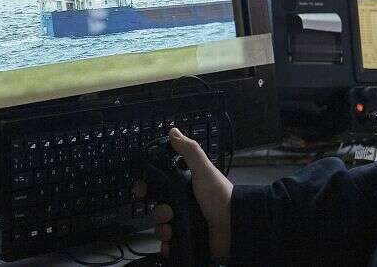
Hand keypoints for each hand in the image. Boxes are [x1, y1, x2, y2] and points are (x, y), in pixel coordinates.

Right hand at [132, 127, 232, 259]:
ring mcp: (185, 222)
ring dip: (162, 228)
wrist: (235, 228)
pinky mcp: (187, 239)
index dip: (147, 187)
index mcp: (185, 186)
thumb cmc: (220, 197)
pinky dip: (166, 244)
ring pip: (161, 225)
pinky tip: (171, 242)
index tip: (141, 191)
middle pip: (158, 206)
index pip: (159, 185)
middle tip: (167, 212)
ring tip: (172, 229)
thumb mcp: (204, 171)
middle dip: (157, 211)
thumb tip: (173, 131)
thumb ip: (190, 151)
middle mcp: (184, 204)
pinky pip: (168, 243)